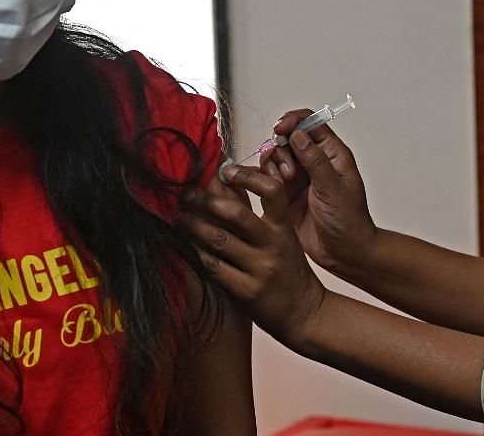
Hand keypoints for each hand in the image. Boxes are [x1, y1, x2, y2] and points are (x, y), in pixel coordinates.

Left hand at [181, 167, 325, 346]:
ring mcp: (260, 268)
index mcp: (283, 227)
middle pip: (237, 214)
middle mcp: (273, 245)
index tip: (224, 171)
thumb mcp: (282, 237)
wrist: (305, 312)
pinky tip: (183, 247)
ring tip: (178, 218)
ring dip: (193, 226)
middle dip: (206, 201)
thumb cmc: (288, 270)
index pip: (271, 191)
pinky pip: (214, 268)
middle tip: (186, 193)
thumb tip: (226, 181)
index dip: (247, 177)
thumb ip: (257, 212)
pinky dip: (195, 255)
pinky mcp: (247, 291)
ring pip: (219, 240)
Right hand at [261, 111, 376, 274]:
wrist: (344, 253)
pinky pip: (267, 178)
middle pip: (287, 139)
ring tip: (281, 185)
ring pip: (274, 157)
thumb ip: (315, 161)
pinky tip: (268, 189)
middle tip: (289, 174)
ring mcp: (298, 178)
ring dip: (272, 166)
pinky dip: (262, 179)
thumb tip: (299, 134)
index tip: (280, 129)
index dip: (293, 121)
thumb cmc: (350, 222)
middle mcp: (314, 162)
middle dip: (281, 150)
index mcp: (332, 154)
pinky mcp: (284, 194)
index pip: (311, 123)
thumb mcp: (334, 188)